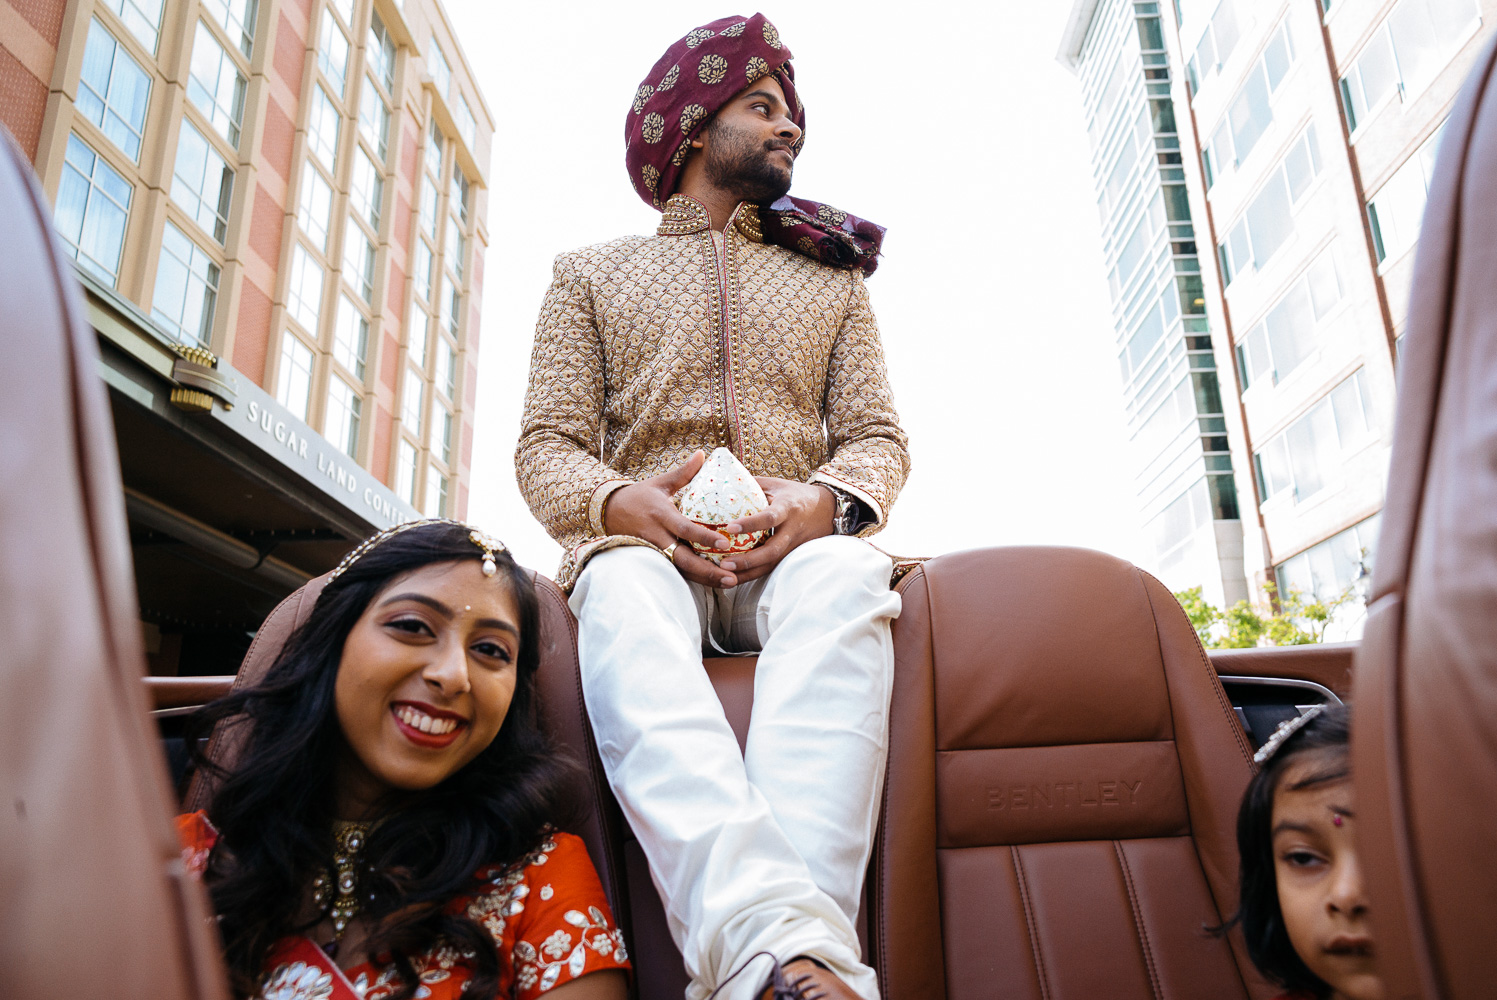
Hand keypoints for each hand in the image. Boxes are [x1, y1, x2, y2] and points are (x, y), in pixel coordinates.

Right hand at [603, 450, 736, 587]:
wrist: (607, 510)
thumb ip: (684, 472)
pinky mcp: (652, 559)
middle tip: (732, 577)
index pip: (685, 529)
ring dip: (704, 579)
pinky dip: (694, 578)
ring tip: (729, 582)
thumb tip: (703, 454)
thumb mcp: (660, 483)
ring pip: (680, 569)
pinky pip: (675, 571)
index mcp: (661, 514)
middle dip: (708, 571)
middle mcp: (657, 535)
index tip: (726, 544)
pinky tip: (714, 583)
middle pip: (683, 558)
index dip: (705, 538)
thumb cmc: (639, 495)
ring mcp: (654, 550)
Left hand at [718, 478, 835, 584]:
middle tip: (724, 563)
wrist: (828, 508)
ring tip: (725, 575)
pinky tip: (736, 578)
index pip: (770, 517)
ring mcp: (794, 545)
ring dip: (749, 572)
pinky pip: (773, 567)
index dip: (751, 523)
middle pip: (772, 550)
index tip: (730, 527)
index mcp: (788, 507)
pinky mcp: (792, 555)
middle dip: (748, 560)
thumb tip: (723, 483)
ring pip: (772, 564)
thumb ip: (752, 485)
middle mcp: (792, 529)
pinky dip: (754, 574)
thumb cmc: (795, 494)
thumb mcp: (776, 485)